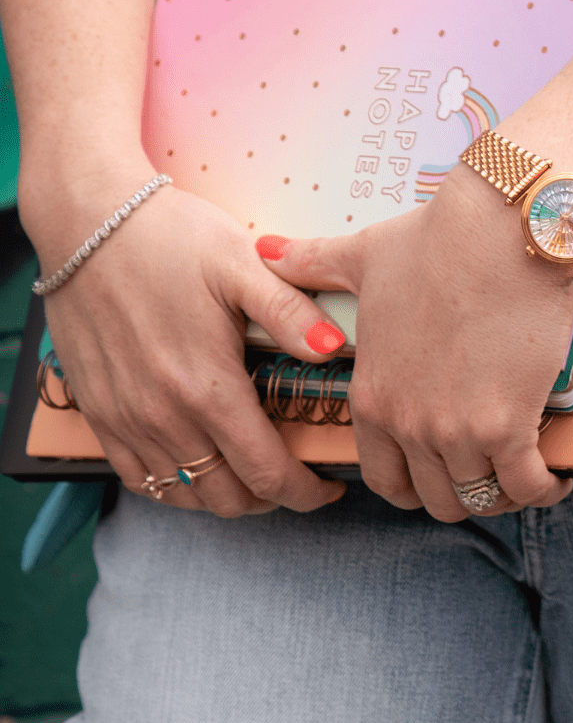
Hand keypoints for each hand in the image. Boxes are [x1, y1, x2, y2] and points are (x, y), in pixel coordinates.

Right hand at [27, 163, 347, 515]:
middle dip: (272, 498)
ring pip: (184, 496)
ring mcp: (126, 420)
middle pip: (228, 497)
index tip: (328, 488)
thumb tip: (334, 349)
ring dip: (225, 496)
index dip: (306, 492)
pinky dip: (174, 487)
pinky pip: (138, 478)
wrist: (87, 224)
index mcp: (207, 386)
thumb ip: (289, 312)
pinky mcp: (99, 413)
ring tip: (253, 473)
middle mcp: (163, 416)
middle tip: (297, 475)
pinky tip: (198, 465)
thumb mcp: (240, 263)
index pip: (267, 473)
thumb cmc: (168, 238)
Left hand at [258, 164, 572, 520]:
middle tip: (486, 474)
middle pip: (435, 499)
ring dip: (503, 494)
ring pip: (480, 498)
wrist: (498, 229)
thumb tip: (266, 247)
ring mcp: (456, 430)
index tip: (438, 474)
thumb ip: (312, 264)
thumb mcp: (361, 255)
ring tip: (522, 474)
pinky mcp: (507, 426)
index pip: (383, 479)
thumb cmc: (434, 240)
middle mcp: (407, 423)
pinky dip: (543, 489)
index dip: (412, 485)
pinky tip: (555, 476)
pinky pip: (526, 486)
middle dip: (461, 494)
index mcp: (372, 394)